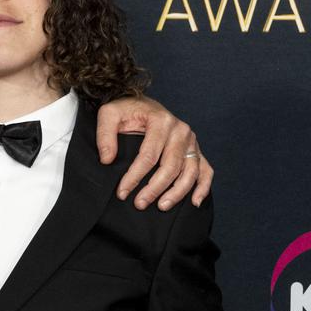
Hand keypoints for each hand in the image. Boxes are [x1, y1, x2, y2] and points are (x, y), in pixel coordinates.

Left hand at [95, 96, 212, 210]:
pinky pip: (205, 170)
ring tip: (162, 206)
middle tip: (139, 204)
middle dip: (155, 188)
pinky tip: (194, 202)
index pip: (148, 156)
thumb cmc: (127, 110)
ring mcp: (191, 141)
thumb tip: (107, 159)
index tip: (122, 192)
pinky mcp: (195, 150)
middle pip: (170, 166)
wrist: (142, 104)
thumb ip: (105, 134)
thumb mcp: (109, 113)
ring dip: (177, 192)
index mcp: (160, 121)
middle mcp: (180, 130)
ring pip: (190, 172)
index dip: (134, 176)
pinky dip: (203, 187)